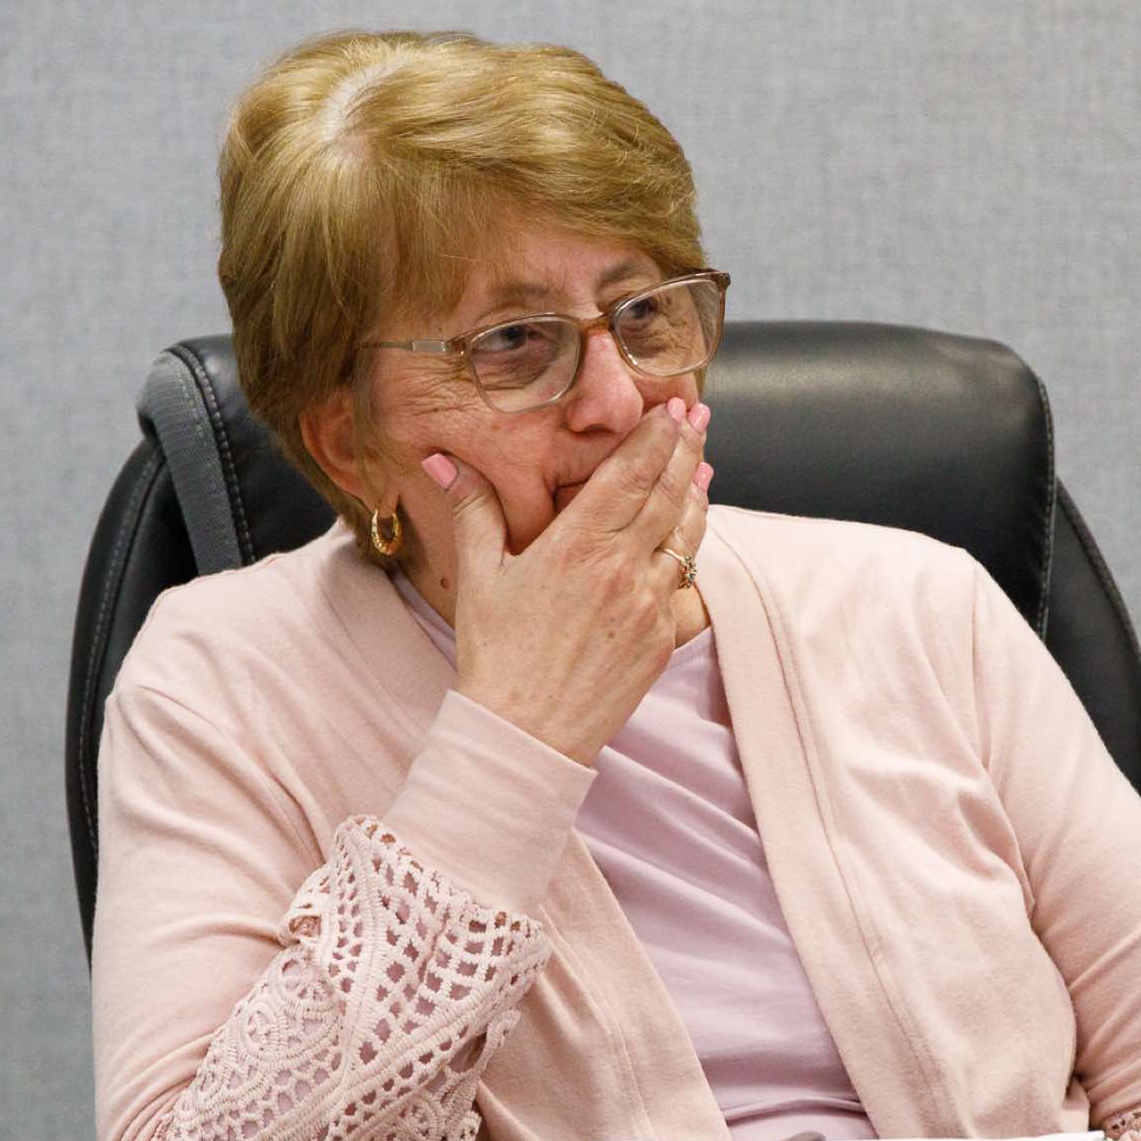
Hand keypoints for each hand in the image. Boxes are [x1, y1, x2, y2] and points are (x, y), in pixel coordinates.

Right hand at [425, 398, 711, 765]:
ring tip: (699, 467)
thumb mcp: (478, 576)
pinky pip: (685, 584)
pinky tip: (688, 537)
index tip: (674, 407)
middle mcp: (623, 568)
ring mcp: (649, 604)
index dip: (658, 435)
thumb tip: (442, 459)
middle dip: (685, 449)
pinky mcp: (662, 638)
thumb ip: (472, 508)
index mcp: (578, 545)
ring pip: (687, 535)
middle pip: (669, 493)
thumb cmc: (495, 655)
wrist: (525, 733)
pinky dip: (690, 552)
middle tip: (697, 417)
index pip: (631, 473)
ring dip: (696, 496)